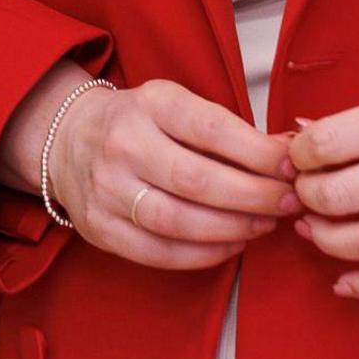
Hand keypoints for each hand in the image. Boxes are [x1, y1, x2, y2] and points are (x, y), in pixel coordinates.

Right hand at [4, 69, 299, 270]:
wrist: (68, 140)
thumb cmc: (139, 123)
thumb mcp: (175, 104)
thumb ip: (226, 129)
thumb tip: (288, 154)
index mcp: (149, 104)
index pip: (212, 129)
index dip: (258, 153)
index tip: (290, 167)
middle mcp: (123, 145)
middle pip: (198, 181)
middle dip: (254, 197)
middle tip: (287, 203)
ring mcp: (106, 190)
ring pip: (179, 222)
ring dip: (233, 229)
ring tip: (263, 225)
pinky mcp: (100, 229)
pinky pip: (159, 253)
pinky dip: (204, 255)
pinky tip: (231, 244)